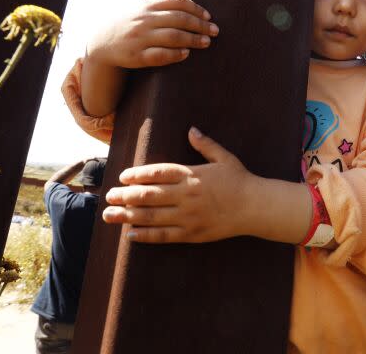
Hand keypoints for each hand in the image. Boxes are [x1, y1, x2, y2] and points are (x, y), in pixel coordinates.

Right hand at [86, 0, 218, 69]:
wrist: (100, 44)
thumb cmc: (125, 21)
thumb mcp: (138, 4)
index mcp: (147, 6)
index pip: (177, 2)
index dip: (195, 8)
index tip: (208, 16)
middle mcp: (144, 20)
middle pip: (179, 19)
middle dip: (200, 25)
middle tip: (215, 31)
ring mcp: (140, 38)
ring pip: (172, 37)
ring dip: (193, 40)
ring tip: (207, 42)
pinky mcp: (136, 56)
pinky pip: (159, 55)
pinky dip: (175, 54)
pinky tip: (186, 54)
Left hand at [102, 127, 256, 242]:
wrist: (256, 207)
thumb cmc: (240, 180)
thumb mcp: (225, 158)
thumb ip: (206, 145)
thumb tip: (191, 130)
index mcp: (193, 175)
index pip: (159, 173)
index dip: (138, 174)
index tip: (123, 176)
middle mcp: (187, 195)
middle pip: (149, 195)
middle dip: (126, 196)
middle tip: (108, 197)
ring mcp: (188, 216)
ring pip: (152, 216)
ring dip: (128, 216)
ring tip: (109, 215)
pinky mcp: (192, 234)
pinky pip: (164, 236)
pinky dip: (146, 235)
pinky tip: (130, 235)